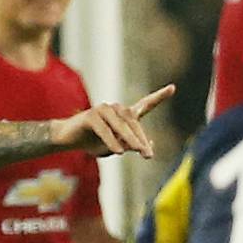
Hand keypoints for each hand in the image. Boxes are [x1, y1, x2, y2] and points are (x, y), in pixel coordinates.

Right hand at [51, 85, 172, 157]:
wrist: (68, 140)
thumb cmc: (94, 142)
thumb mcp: (117, 148)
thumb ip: (131, 145)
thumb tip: (146, 145)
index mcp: (125, 115)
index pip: (145, 105)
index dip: (159, 97)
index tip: (173, 87)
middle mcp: (116, 109)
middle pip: (134, 123)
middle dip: (142, 140)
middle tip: (148, 155)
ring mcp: (103, 110)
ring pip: (122, 126)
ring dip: (131, 139)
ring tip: (139, 152)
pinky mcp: (91, 116)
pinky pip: (105, 130)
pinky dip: (112, 141)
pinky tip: (118, 152)